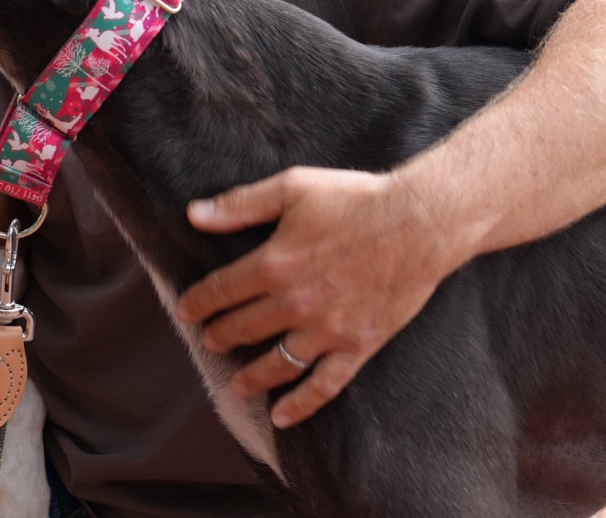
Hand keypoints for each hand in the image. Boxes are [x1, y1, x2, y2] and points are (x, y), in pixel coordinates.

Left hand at [174, 166, 455, 427]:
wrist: (420, 223)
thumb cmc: (355, 199)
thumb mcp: (292, 188)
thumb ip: (240, 204)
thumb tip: (193, 214)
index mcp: (273, 263)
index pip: (221, 290)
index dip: (199, 303)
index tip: (185, 311)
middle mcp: (294, 302)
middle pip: (244, 328)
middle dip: (221, 335)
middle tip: (209, 340)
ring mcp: (327, 328)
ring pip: (277, 363)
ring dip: (251, 376)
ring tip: (236, 383)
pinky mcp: (358, 344)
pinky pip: (324, 384)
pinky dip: (301, 404)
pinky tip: (282, 417)